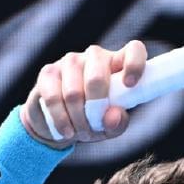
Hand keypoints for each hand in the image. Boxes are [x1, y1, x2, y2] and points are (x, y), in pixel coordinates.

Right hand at [21, 40, 146, 148]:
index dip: (134, 64)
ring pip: (74, 92)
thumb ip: (117, 123)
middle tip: (93, 127)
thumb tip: (114, 117)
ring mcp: (70, 61)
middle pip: (97, 78)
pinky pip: (54, 98)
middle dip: (95, 109)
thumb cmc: (91, 119)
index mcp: (117, 64)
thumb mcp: (109, 126)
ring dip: (77, 119)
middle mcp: (95, 56)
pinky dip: (61, 120)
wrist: (57, 123)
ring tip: (80, 133)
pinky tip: (66, 131)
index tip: (130, 85)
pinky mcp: (48, 72)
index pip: (134, 50)